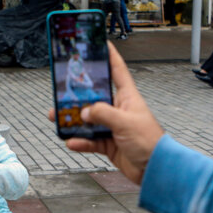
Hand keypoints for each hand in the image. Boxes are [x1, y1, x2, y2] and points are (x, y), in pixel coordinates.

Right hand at [48, 42, 163, 183]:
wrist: (156, 169)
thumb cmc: (149, 141)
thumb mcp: (124, 122)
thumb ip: (102, 113)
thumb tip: (84, 111)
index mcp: (127, 97)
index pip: (117, 70)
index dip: (109, 56)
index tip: (100, 43)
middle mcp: (119, 109)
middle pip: (95, 97)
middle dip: (77, 95)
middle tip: (61, 90)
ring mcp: (113, 127)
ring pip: (89, 120)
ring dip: (73, 121)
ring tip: (57, 118)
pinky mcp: (109, 144)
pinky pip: (90, 140)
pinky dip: (80, 142)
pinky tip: (72, 142)